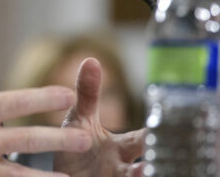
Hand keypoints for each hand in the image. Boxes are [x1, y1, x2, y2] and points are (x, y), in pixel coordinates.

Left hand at [53, 58, 145, 176]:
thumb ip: (87, 94)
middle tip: (149, 161)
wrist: (59, 175)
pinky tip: (117, 176)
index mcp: (122, 147)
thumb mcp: (80, 120)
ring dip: (134, 176)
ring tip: (140, 171)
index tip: (167, 127)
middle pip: (142, 167)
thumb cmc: (76, 148)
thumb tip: (91, 60)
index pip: (145, 139)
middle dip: (146, 165)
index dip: (154, 134)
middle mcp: (123, 167)